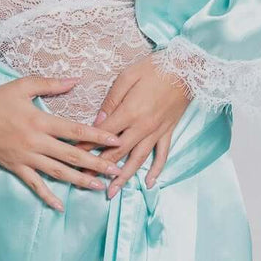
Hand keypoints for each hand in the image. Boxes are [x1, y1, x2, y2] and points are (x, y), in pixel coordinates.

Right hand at [0, 75, 123, 211]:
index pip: (75, 130)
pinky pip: (35, 185)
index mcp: (40, 120)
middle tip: (117, 170)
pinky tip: (60, 207)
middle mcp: (36, 142)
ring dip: (80, 181)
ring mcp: (26, 157)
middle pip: (72, 155)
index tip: (116, 141)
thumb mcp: (23, 86)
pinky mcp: (16, 168)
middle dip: (97, 164)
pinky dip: (47, 196)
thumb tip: (76, 80)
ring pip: (58, 172)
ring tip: (98, 187)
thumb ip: (51, 84)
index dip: (97, 136)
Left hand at [77, 56, 191, 197]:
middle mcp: (143, 127)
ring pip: (137, 160)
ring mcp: (157, 132)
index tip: (73, 155)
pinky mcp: (168, 132)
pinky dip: (156, 170)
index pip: (102, 134)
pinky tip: (148, 183)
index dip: (86, 146)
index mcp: (130, 112)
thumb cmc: (155, 68)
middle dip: (98, 168)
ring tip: (111, 192)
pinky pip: (162, 155)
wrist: (188, 68)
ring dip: (123, 177)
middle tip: (83, 180)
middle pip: (117, 153)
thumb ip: (112, 100)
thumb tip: (98, 121)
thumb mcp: (128, 76)